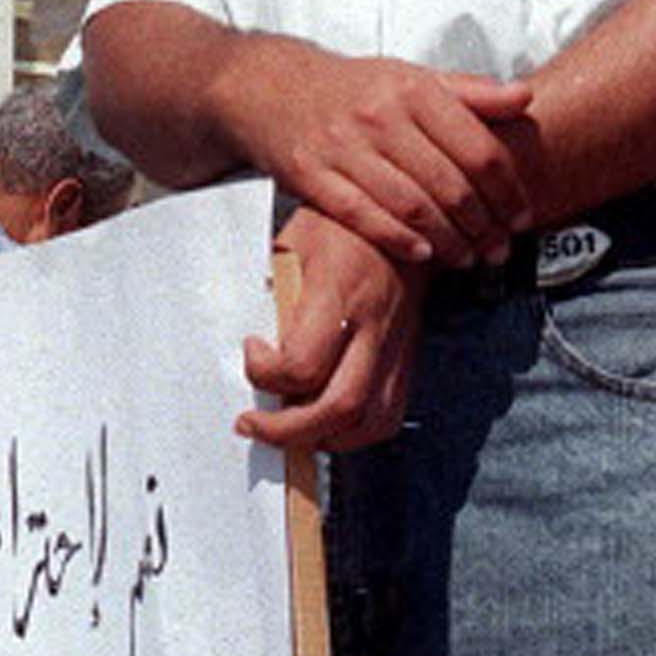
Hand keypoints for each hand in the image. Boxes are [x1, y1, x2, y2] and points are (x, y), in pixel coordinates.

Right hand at [238, 48, 534, 267]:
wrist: (266, 86)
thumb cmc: (350, 88)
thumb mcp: (410, 77)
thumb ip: (470, 92)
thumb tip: (525, 99)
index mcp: (412, 90)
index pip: (478, 149)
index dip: (509, 191)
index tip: (521, 216)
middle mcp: (378, 116)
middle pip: (449, 185)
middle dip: (483, 226)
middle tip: (499, 249)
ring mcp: (342, 146)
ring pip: (411, 206)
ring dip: (448, 241)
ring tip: (467, 259)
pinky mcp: (310, 173)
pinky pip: (362, 215)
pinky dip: (398, 239)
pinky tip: (422, 254)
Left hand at [238, 205, 427, 451]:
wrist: (402, 217)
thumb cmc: (341, 226)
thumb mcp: (293, 243)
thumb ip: (271, 290)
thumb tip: (248, 331)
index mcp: (340, 291)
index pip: (304, 361)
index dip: (268, 372)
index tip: (252, 351)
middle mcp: (373, 326)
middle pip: (339, 405)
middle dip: (289, 430)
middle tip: (253, 424)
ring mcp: (396, 347)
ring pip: (368, 421)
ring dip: (323, 438)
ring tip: (288, 429)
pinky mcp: (407, 359)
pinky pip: (388, 416)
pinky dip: (355, 432)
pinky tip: (327, 424)